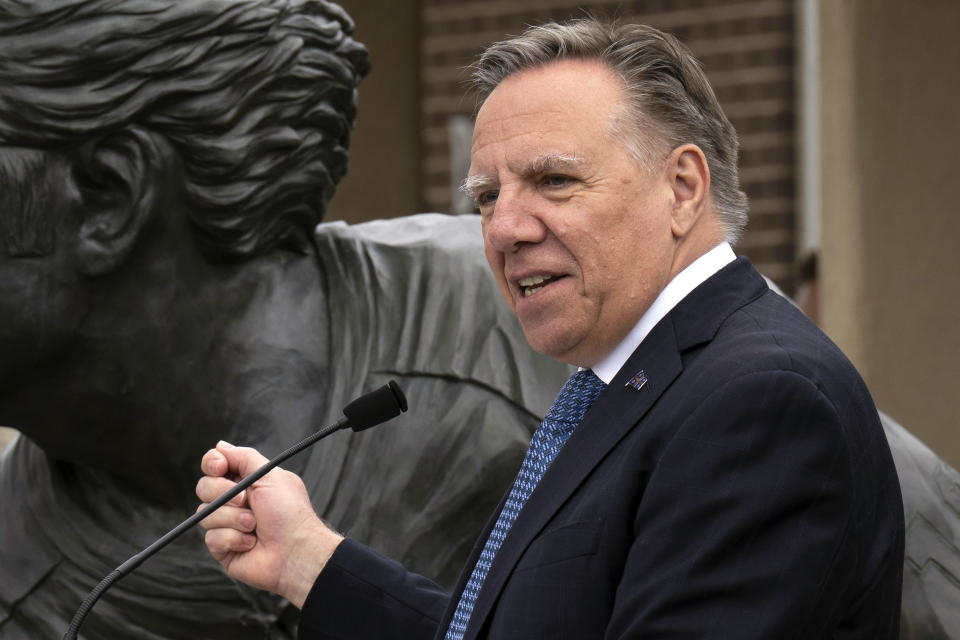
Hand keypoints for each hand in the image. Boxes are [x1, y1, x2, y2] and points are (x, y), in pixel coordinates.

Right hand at [195, 441, 343, 607]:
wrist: (295, 551)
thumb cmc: (289, 513)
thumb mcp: (270, 476)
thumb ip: (244, 458)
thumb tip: (220, 446)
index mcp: (246, 481)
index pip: (215, 465)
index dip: (212, 463)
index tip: (219, 467)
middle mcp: (234, 501)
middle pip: (204, 487)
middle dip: (224, 493)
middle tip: (246, 500)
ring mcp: (226, 524)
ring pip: (205, 513)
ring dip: (233, 518)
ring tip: (254, 525)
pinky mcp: (223, 547)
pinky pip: (211, 538)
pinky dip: (233, 538)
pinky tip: (250, 543)